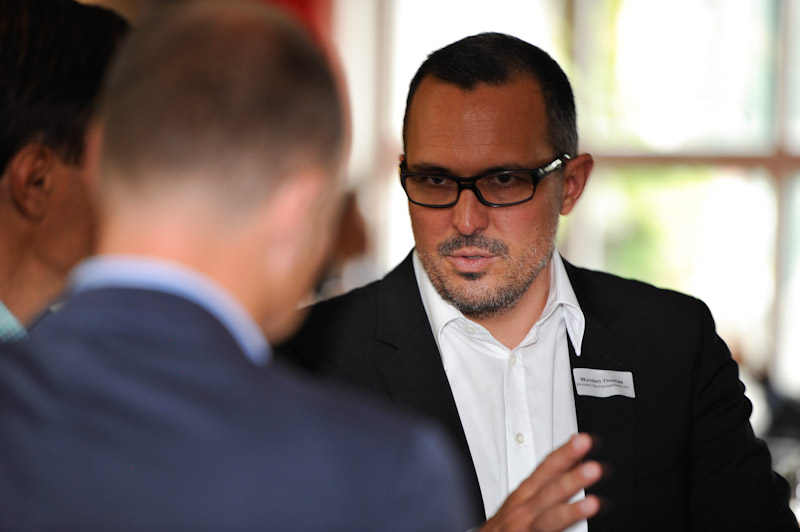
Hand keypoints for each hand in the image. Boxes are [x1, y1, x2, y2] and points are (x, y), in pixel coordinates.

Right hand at [479, 433, 601, 531]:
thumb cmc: (508, 524)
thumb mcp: (524, 499)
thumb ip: (547, 482)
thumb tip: (576, 462)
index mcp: (525, 493)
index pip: (547, 468)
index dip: (565, 454)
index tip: (584, 441)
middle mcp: (524, 509)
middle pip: (549, 489)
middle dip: (570, 477)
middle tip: (592, 466)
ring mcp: (526, 528)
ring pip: (550, 518)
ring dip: (572, 510)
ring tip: (594, 503)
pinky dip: (566, 528)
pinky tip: (582, 529)